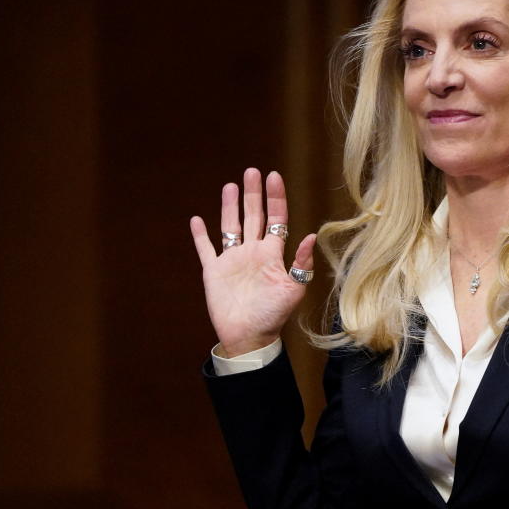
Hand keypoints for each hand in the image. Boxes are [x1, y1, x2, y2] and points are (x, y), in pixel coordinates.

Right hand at [190, 168, 315, 356]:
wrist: (249, 336)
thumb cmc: (274, 315)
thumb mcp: (293, 289)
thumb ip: (301, 263)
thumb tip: (312, 235)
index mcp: (272, 253)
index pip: (276, 218)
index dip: (275, 198)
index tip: (274, 176)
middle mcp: (253, 252)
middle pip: (253, 216)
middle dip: (253, 194)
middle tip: (252, 171)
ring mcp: (232, 260)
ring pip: (230, 226)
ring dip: (229, 206)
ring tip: (230, 186)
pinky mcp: (214, 271)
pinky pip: (205, 249)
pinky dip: (200, 235)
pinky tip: (196, 220)